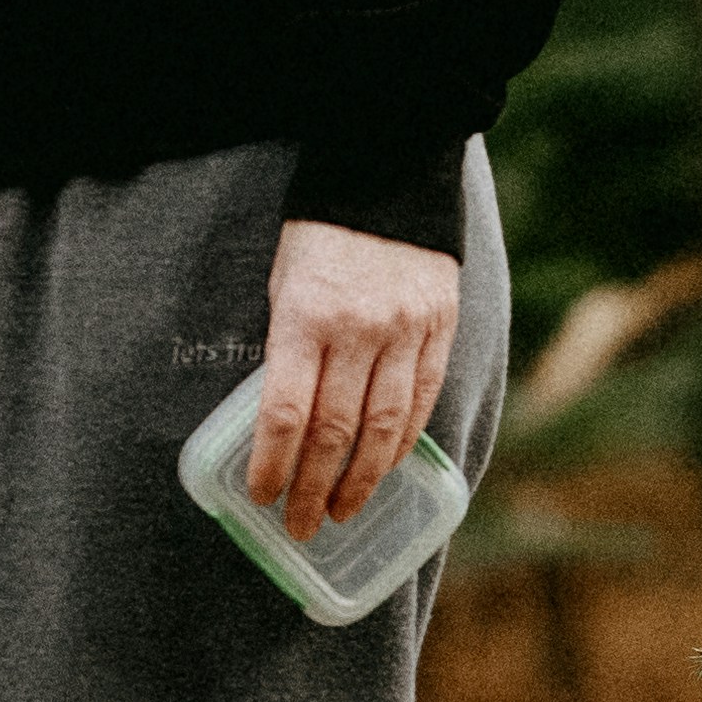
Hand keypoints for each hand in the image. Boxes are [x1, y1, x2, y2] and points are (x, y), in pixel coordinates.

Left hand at [252, 213, 461, 537]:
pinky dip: (401, 441)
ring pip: (384, 426)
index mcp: (305, 315)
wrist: (387, 177)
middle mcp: (358, 328)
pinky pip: (421, 399)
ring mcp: (404, 330)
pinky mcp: (440, 328)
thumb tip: (280, 424)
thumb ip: (285, 349)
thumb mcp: (282, 284)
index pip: (286, 411)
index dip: (272, 463)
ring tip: (342, 511)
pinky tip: (383, 467)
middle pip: (334, 430)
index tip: (262, 495)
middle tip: (301, 525)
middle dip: (314, 487)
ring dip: (361, 479)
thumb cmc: (318, 237)